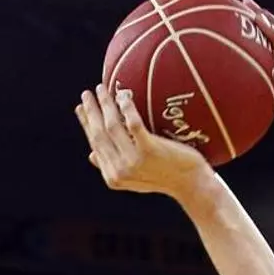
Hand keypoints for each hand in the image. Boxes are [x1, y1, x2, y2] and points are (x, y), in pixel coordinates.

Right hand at [75, 84, 210, 197]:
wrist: (192, 185)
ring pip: (112, 127)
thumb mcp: (137, 178)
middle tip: (87, 94)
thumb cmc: (167, 178)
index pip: (95, 145)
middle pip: (99, 134)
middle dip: (91, 112)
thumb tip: (91, 154)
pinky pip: (133, 124)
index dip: (86, 125)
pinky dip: (126, 108)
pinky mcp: (150, 150)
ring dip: (104, 105)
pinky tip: (124, 96)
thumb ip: (114, 168)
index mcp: (113, 177)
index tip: (81, 109)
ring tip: (102, 89)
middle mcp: (120, 170)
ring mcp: (134, 161)